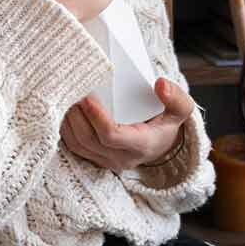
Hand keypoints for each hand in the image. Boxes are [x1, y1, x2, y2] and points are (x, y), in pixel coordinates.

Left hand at [61, 78, 196, 169]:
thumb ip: (176, 97)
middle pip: (89, 139)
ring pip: (78, 144)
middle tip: (72, 91)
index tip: (88, 97)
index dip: (97, 117)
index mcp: (142, 145)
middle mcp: (122, 158)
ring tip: (66, 98)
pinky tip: (64, 112)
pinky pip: (74, 147)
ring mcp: (107, 161)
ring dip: (68, 121)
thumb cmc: (166, 124)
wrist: (160, 145)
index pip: (112, 136)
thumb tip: (160, 84)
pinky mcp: (96, 160)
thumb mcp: (180, 110)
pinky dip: (66, 129)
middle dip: (77, 115)